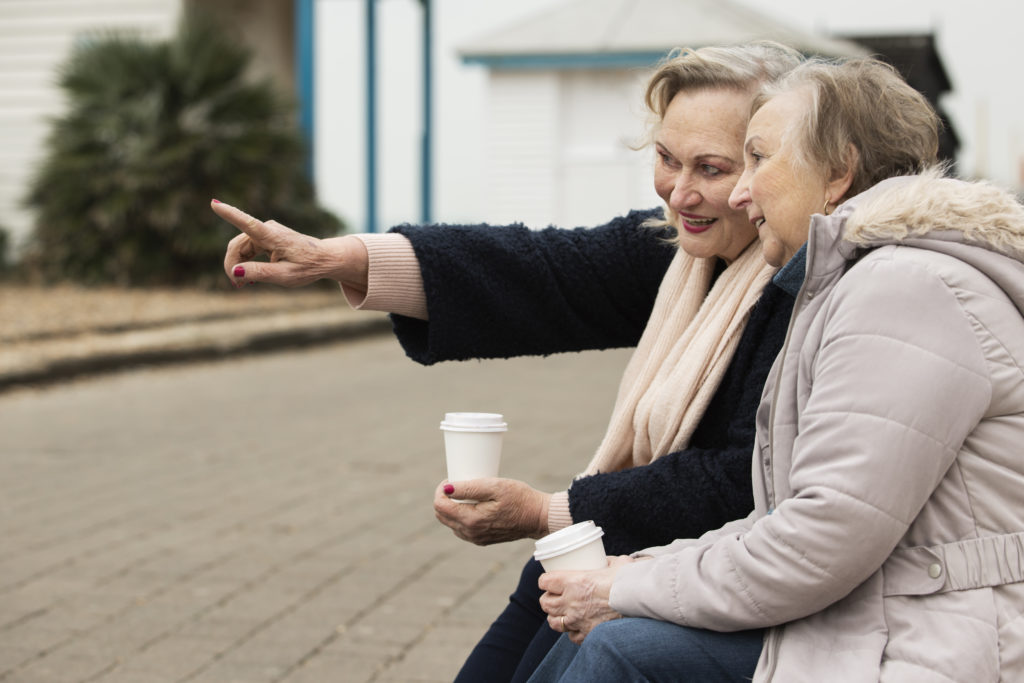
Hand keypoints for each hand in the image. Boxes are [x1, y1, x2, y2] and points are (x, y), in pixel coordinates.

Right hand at [212, 200, 367, 289]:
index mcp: (273, 236)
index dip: (230, 214)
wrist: (325, 258)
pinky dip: (245, 262)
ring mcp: (267, 232)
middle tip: (238, 286)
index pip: (248, 224)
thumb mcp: (286, 276)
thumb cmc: (308, 267)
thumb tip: (236, 272)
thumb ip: (260, 273)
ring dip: (238, 265)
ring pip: (241, 248)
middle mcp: (268, 230)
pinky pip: (248, 248)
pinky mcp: (267, 237)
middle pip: (237, 245)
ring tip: (242, 285)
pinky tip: (248, 278)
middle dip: (232, 265)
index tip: (214, 204)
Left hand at [433, 478, 551, 544]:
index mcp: (471, 520)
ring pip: (450, 523)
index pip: (440, 506)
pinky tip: (472, 506)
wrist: (538, 517)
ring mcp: (476, 539)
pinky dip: (461, 516)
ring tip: (466, 493)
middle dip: (444, 498)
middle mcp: (470, 533)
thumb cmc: (520, 498)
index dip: (441, 490)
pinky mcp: (482, 540)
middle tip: (457, 484)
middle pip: (442, 516)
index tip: (451, 479)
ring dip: (452, 508)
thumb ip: (469, 488)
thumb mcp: (495, 486)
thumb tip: (446, 489)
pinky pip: (462, 529)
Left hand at [538, 556, 634, 643]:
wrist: (640, 601)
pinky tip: (577, 627)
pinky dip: (572, 632)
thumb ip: (608, 562)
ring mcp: (578, 620)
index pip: (545, 582)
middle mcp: (571, 602)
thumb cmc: (629, 580)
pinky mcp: (588, 634)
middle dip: (547, 600)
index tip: (548, 581)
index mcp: (574, 581)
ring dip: (555, 617)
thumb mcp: (617, 563)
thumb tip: (607, 561)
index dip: (545, 581)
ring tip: (560, 614)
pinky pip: (571, 636)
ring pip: (554, 622)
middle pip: (545, 603)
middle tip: (553, 597)